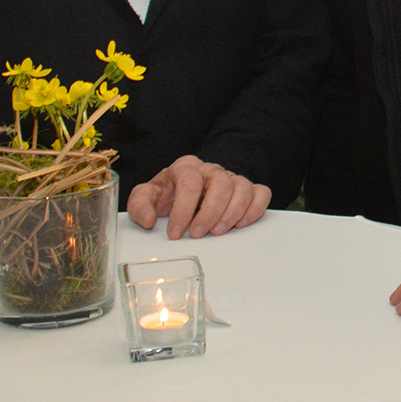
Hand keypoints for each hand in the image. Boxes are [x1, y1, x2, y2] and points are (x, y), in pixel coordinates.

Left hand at [126, 154, 270, 238]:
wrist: (182, 191)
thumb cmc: (167, 194)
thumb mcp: (146, 196)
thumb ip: (139, 205)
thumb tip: (149, 220)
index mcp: (186, 167)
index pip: (189, 181)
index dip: (182, 209)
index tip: (175, 232)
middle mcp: (211, 170)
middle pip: (220, 183)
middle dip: (209, 212)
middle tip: (197, 234)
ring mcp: (231, 178)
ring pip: (242, 187)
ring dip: (232, 212)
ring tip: (218, 232)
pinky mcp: (246, 189)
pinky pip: (260, 193)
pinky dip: (255, 208)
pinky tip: (241, 224)